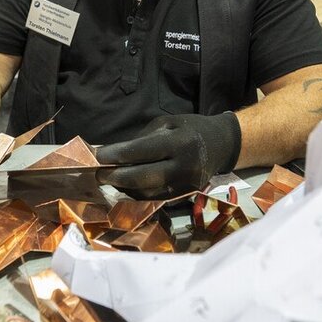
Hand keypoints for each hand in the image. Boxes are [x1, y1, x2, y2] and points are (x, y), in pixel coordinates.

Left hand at [96, 113, 241, 198]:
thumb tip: (114, 153)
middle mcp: (185, 166)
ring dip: (124, 188)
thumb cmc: (190, 128)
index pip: (143, 151)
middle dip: (117, 177)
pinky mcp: (186, 195)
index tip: (98, 156)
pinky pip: (156, 198)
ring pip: (148, 192)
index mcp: (180, 142)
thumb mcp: (168, 123)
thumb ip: (143, 139)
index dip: (117, 155)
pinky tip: (125, 187)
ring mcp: (186, 184)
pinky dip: (137, 194)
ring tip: (109, 180)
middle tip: (99, 174)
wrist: (222, 145)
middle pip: (144, 177)